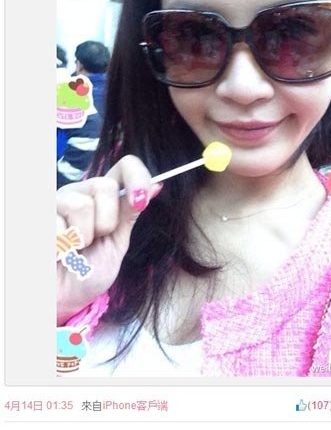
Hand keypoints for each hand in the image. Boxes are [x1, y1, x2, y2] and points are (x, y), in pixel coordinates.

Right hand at [56, 155, 161, 323]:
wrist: (60, 300)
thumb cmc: (88, 272)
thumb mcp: (116, 243)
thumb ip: (130, 213)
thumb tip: (157, 186)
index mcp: (105, 197)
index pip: (125, 166)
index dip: (138, 177)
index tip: (140, 201)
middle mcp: (81, 192)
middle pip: (105, 185)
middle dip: (106, 222)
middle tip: (94, 241)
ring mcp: (57, 201)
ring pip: (81, 204)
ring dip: (82, 237)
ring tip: (74, 249)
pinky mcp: (38, 215)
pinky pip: (57, 224)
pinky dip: (61, 247)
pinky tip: (56, 252)